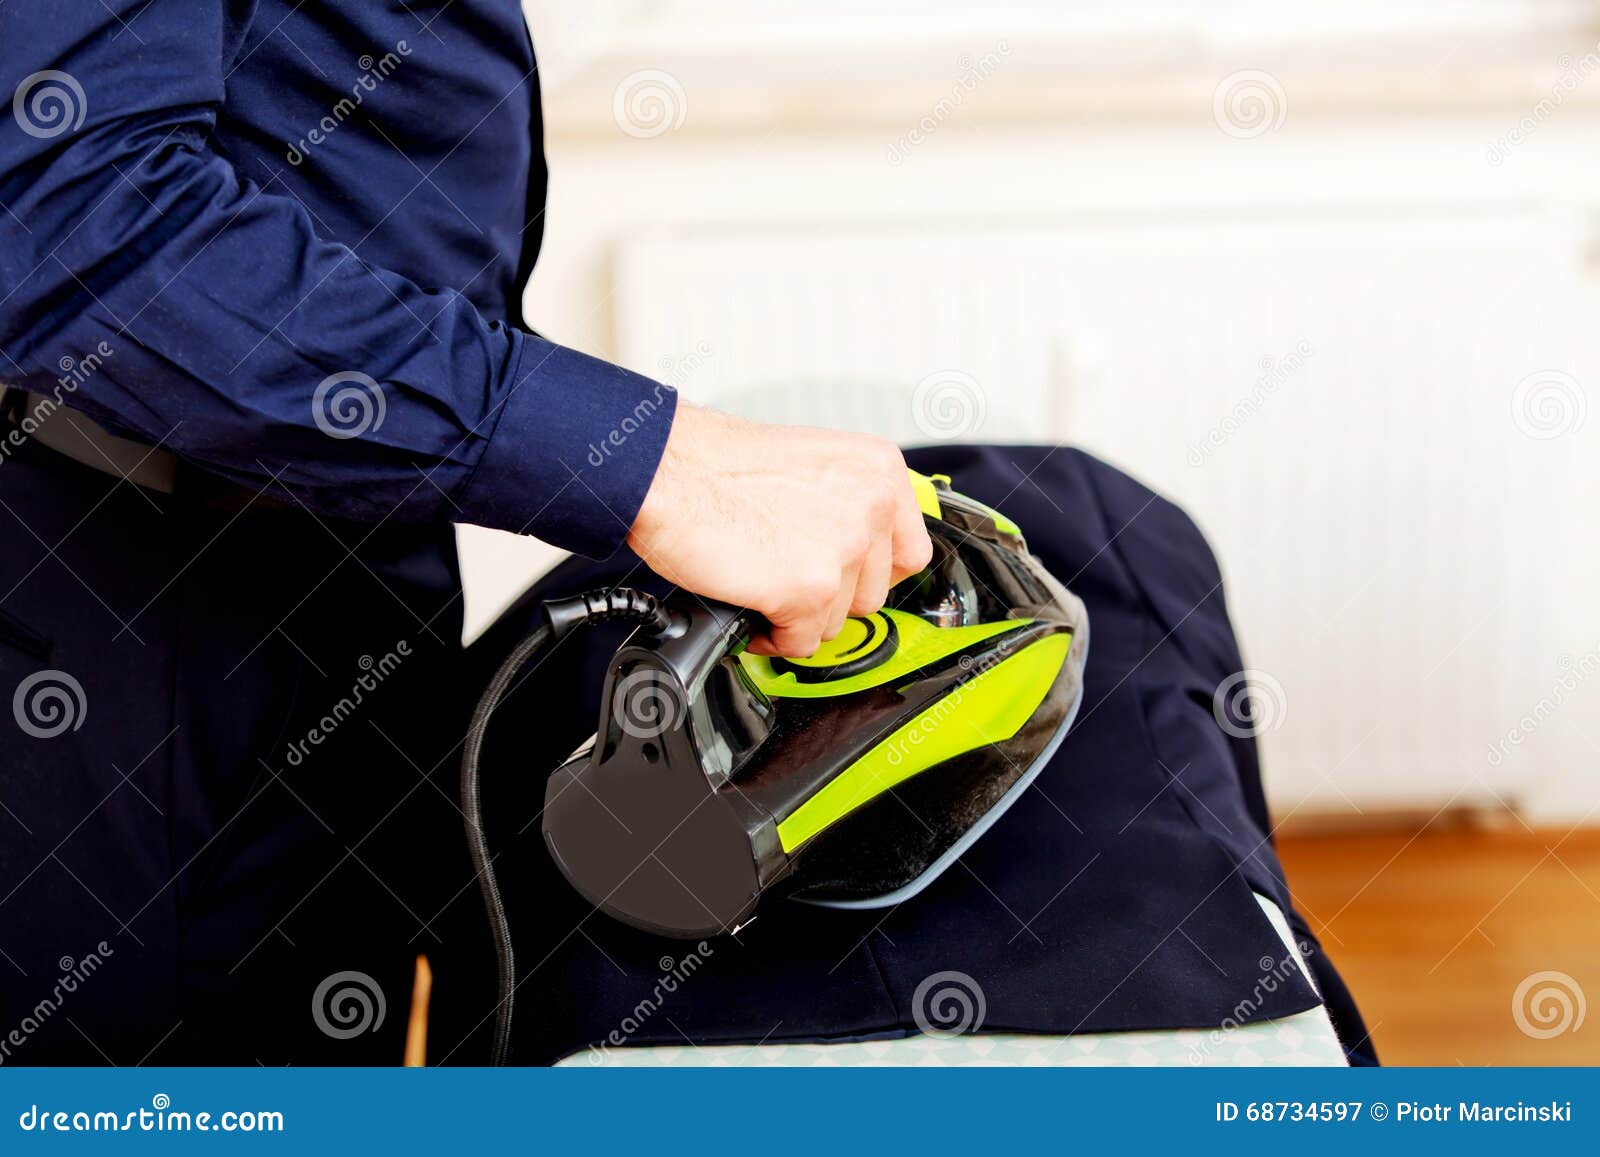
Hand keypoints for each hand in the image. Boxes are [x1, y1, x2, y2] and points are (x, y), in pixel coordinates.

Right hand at [626, 404, 932, 656]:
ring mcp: (843, 548)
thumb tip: (861, 553)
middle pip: (873, 593)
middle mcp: (871, 505)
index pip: (910, 552)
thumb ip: (850, 505)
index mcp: (878, 470)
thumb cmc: (720, 467)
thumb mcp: (814, 465)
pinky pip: (801, 640)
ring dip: (798, 614)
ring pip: (837, 621)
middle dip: (828, 596)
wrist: (668, 471)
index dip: (869, 573)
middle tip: (787, 576)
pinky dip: (772, 634)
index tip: (844, 577)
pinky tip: (750, 602)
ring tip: (763, 583)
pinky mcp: (808, 588)